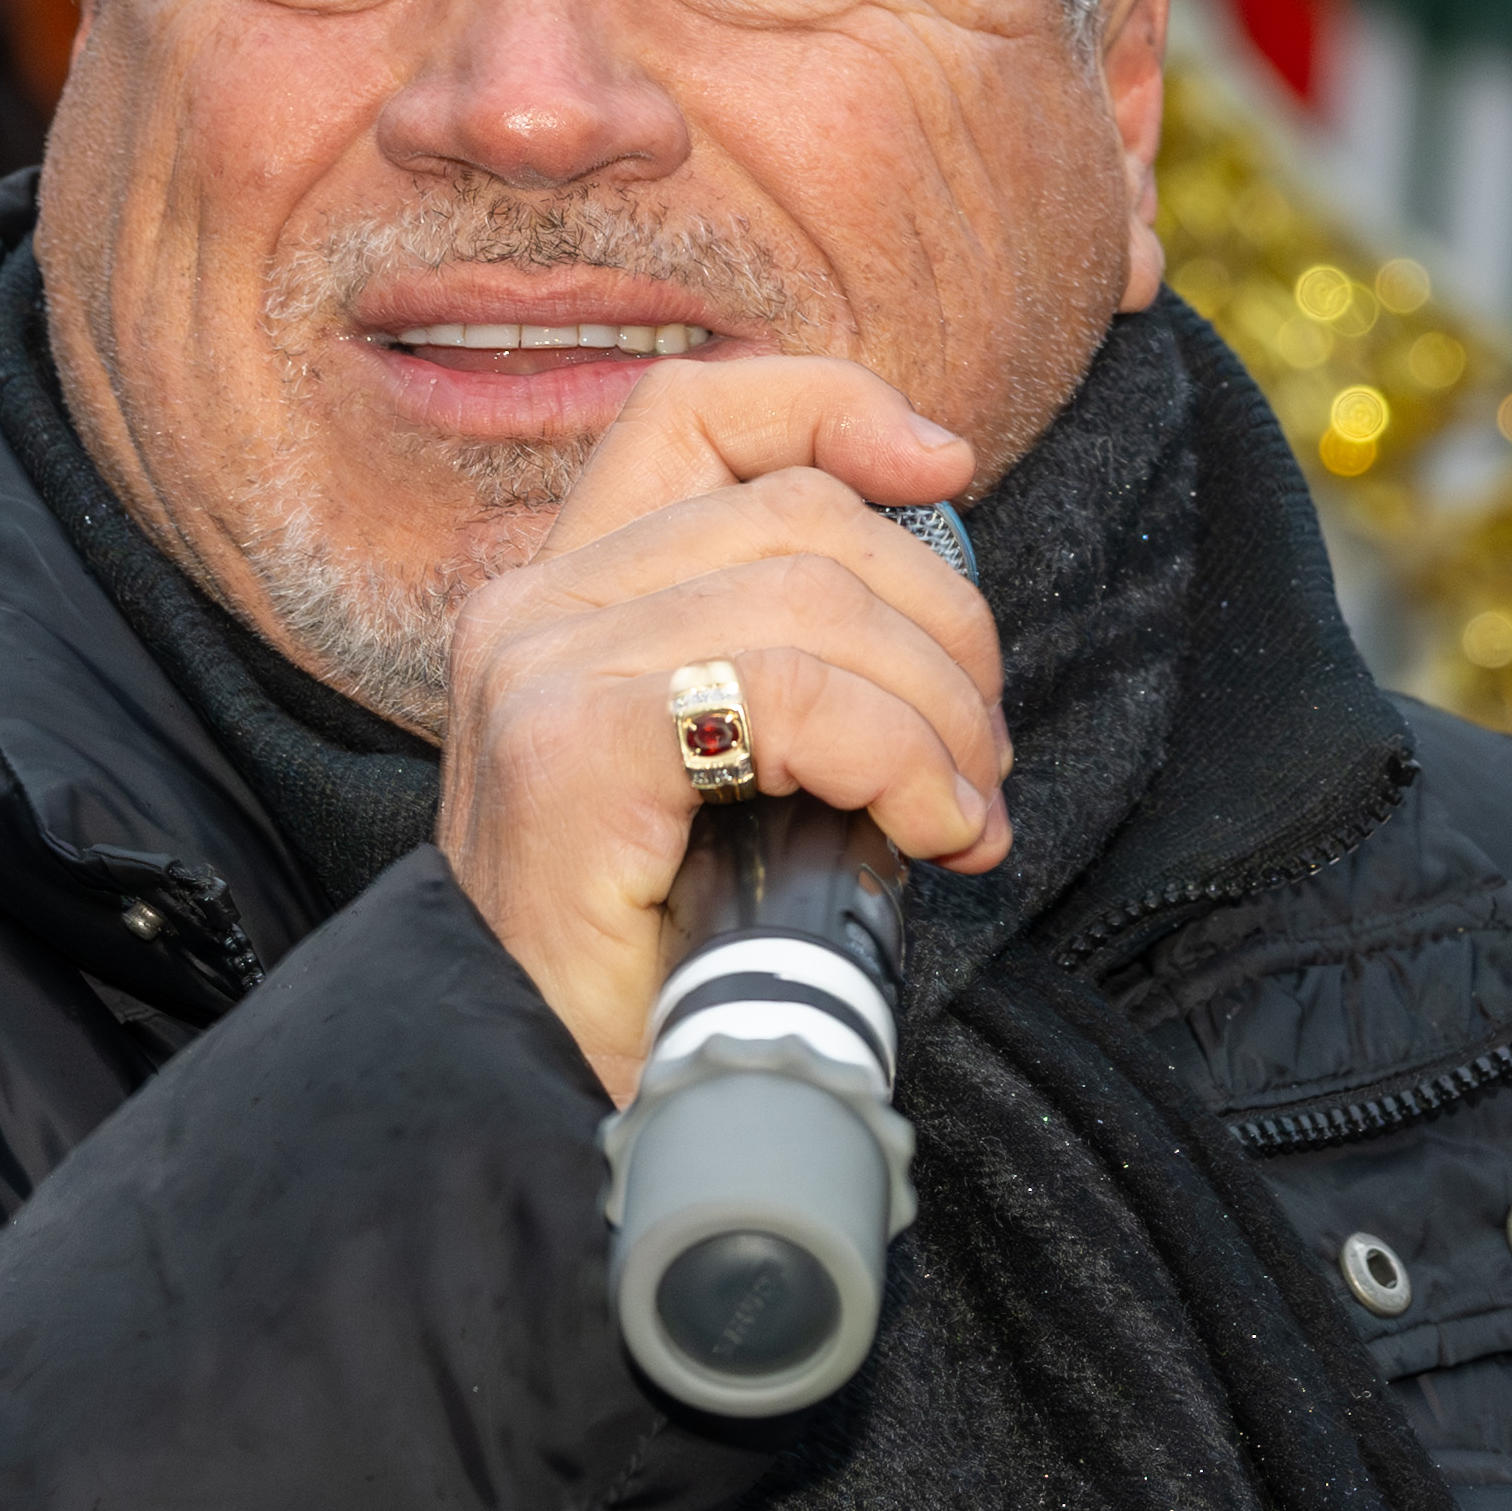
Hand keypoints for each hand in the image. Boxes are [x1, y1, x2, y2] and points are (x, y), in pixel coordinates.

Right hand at [437, 358, 1009, 1098]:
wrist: (528, 1104)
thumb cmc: (635, 963)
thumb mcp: (711, 780)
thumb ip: (780, 676)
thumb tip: (947, 632)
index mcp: (561, 594)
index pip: (695, 412)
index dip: (832, 405)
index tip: (944, 465)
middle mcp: (534, 606)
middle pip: (799, 512)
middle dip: (941, 618)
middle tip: (983, 753)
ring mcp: (541, 666)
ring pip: (814, 598)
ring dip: (937, 709)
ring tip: (964, 810)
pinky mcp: (571, 744)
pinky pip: (793, 693)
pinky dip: (898, 755)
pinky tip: (929, 829)